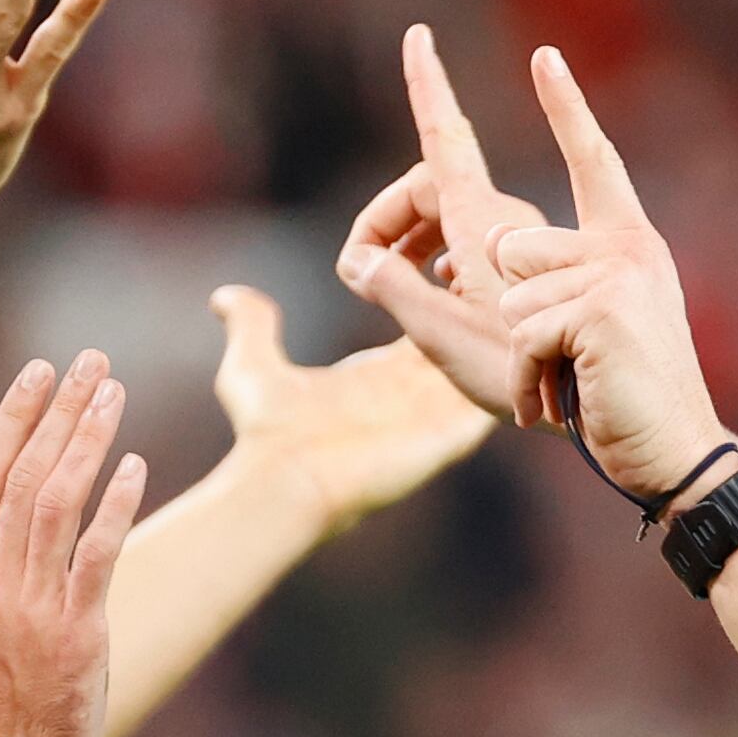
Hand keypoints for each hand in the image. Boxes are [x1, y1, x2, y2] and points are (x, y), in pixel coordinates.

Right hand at [0, 354, 145, 736]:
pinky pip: (96, 554)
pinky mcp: (75, 635)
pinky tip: (133, 464)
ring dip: (89, 437)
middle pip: (24, 473)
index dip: (12, 418)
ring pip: (58, 500)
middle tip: (88, 360)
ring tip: (114, 391)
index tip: (37, 375)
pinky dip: (115, 502)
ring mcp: (30, 608)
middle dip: (59, 409)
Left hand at [208, 283, 498, 537]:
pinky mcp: (453, 435)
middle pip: (465, 341)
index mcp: (381, 375)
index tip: (453, 256)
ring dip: (501, 333)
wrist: (285, 480)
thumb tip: (223, 297)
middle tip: (495, 267)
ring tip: (512, 289)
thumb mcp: (252, 365)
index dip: (443, 292)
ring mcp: (439, 417)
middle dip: (480, 308)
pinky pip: (495, 394)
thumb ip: (250, 324)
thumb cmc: (267, 432)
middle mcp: (415, 395)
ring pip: (487, 365)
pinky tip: (514, 328)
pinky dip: (508, 364)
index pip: (430, 325)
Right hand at [335, 23, 568, 419]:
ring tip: (388, 280)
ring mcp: (527, 250)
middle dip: (390, 212)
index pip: (447, 146)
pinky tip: (437, 291)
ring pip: (455, 220)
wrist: (622, 419)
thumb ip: (397, 293)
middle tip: (359, 265)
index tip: (419, 38)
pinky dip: (444, 258)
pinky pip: (480, 246)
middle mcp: (508, 229)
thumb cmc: (541, 383)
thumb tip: (360, 262)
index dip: (430, 91)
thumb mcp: (450, 341)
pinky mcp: (539, 274)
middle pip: (434, 188)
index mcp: (487, 229)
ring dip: (414, 240)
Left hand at [454, 42, 733, 504]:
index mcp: (624, 244)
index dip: (567, 107)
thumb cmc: (615, 405)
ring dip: (521, 357)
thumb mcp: (565, 335)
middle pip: (509, 245)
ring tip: (567, 387)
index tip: (546, 55)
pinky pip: (523, 332)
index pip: (591, 161)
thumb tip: (464, 247)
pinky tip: (558, 406)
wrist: (673, 455)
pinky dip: (526, 380)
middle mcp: (627, 247)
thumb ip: (522, 285)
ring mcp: (618, 275)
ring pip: (509, 294)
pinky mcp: (602, 309)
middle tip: (564, 361)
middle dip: (512, 312)